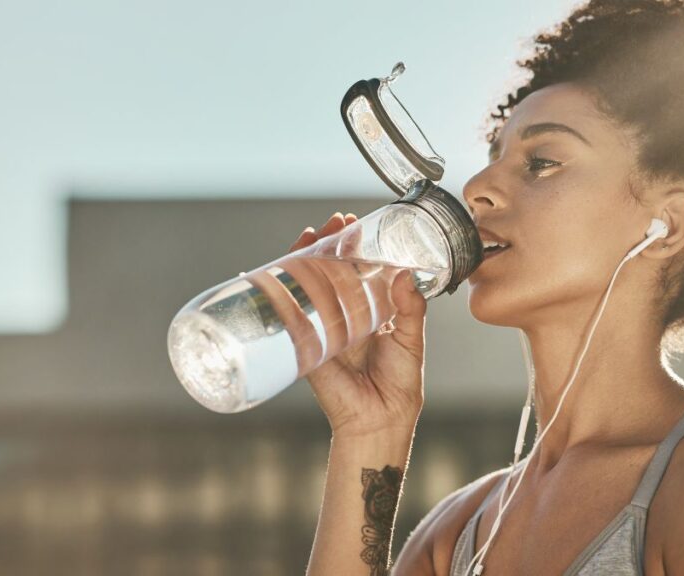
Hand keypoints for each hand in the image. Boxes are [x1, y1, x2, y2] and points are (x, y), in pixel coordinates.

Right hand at [287, 212, 427, 437]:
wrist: (380, 419)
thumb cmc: (400, 383)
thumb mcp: (412, 339)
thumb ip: (411, 308)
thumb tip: (406, 275)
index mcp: (371, 311)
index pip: (358, 270)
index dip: (354, 247)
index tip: (353, 225)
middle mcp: (345, 315)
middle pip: (330, 271)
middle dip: (327, 245)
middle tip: (332, 223)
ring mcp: (323, 327)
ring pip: (309, 286)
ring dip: (305, 258)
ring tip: (310, 235)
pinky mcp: (307, 343)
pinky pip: (290, 315)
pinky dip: (278, 293)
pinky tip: (272, 271)